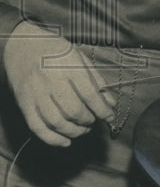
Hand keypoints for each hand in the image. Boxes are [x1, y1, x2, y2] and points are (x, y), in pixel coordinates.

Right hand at [2, 20, 114, 146]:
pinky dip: (53, 139)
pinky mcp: (24, 104)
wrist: (21, 45)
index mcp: (68, 67)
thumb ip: (96, 80)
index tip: (110, 117)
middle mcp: (51, 81)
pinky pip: (37, 128)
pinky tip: (66, 141)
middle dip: (88, 120)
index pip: (89, 95)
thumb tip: (110, 103)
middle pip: (74, 111)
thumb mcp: (80, 57)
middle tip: (93, 120)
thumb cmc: (55, 50)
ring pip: (57, 122)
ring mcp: (35, 94)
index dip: (103, 110)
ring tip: (83, 129)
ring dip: (74, 131)